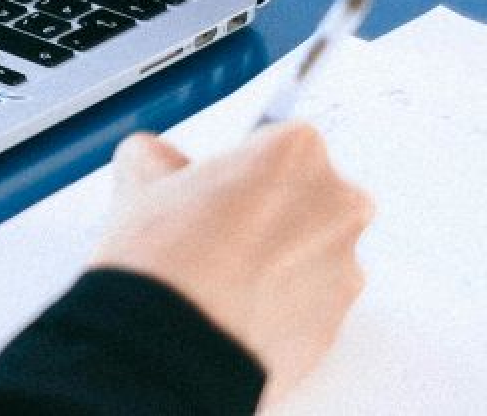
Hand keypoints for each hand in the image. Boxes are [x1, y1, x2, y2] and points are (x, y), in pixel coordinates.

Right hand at [89, 123, 373, 397]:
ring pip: (309, 252)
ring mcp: (345, 268)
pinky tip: (232, 308)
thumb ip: (159, 156)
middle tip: (215, 231)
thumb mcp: (141, 174)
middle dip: (269, 210)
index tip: (215, 188)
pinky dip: (279, 305)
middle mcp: (338, 204)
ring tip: (219, 278)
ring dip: (275, 259)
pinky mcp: (337, 324)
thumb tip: (158, 161)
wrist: (172, 343)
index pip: (276, 143)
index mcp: (298, 151)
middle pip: (305, 195)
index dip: (239, 168)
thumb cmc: (165, 255)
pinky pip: (309, 304)